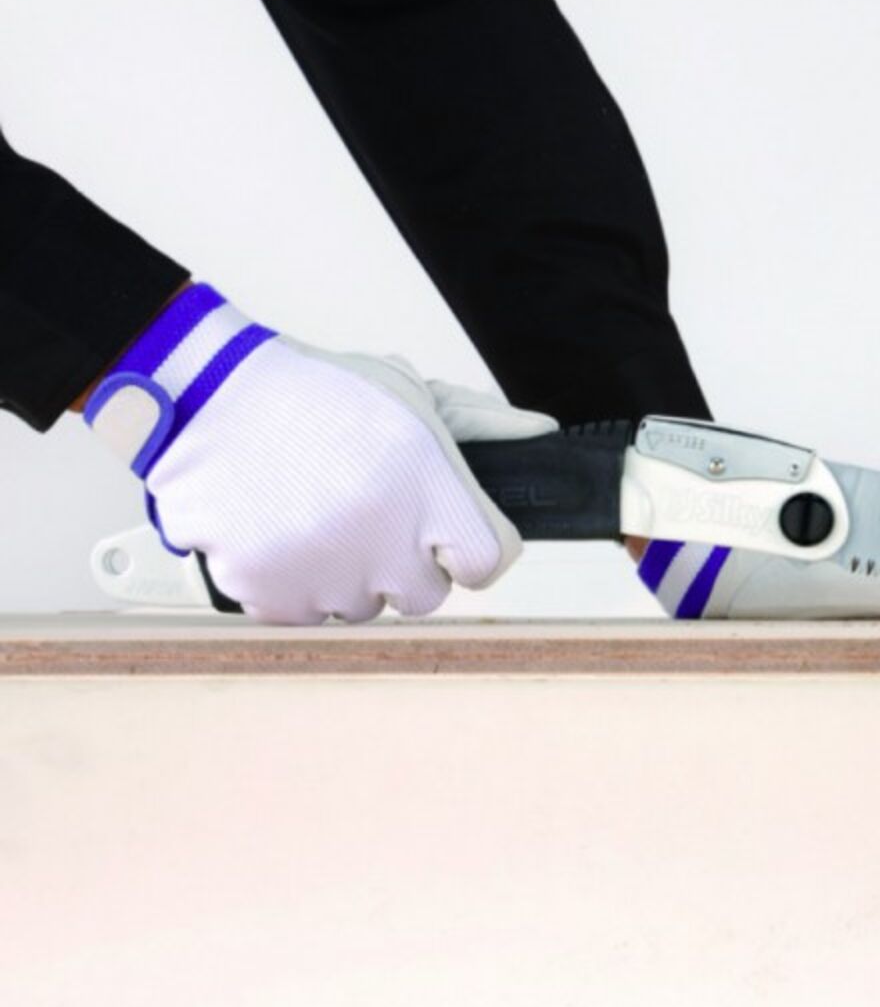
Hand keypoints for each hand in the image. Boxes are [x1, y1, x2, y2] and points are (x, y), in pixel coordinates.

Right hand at [85, 284, 554, 623]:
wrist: (209, 396)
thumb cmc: (315, 394)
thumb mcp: (413, 394)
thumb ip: (484, 427)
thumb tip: (543, 436)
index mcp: (433, 495)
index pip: (490, 561)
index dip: (470, 543)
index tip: (448, 529)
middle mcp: (388, 546)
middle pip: (427, 594)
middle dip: (407, 560)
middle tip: (372, 512)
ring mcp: (329, 577)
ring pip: (363, 606)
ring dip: (349, 573)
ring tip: (319, 512)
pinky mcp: (273, 598)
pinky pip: (305, 613)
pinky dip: (294, 584)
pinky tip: (283, 532)